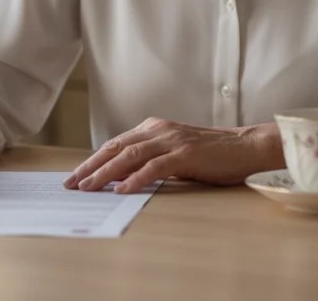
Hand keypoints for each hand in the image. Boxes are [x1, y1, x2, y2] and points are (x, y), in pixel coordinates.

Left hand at [64, 118, 282, 193]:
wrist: (246, 147)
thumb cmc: (212, 155)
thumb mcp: (176, 153)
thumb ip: (152, 159)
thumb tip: (123, 179)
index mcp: (154, 128)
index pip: (116, 144)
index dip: (93, 160)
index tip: (75, 176)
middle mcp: (159, 130)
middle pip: (116, 148)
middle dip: (90, 166)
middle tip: (71, 184)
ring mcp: (172, 140)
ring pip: (130, 156)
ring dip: (105, 173)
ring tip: (88, 187)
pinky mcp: (185, 154)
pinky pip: (155, 167)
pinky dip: (136, 178)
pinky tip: (122, 190)